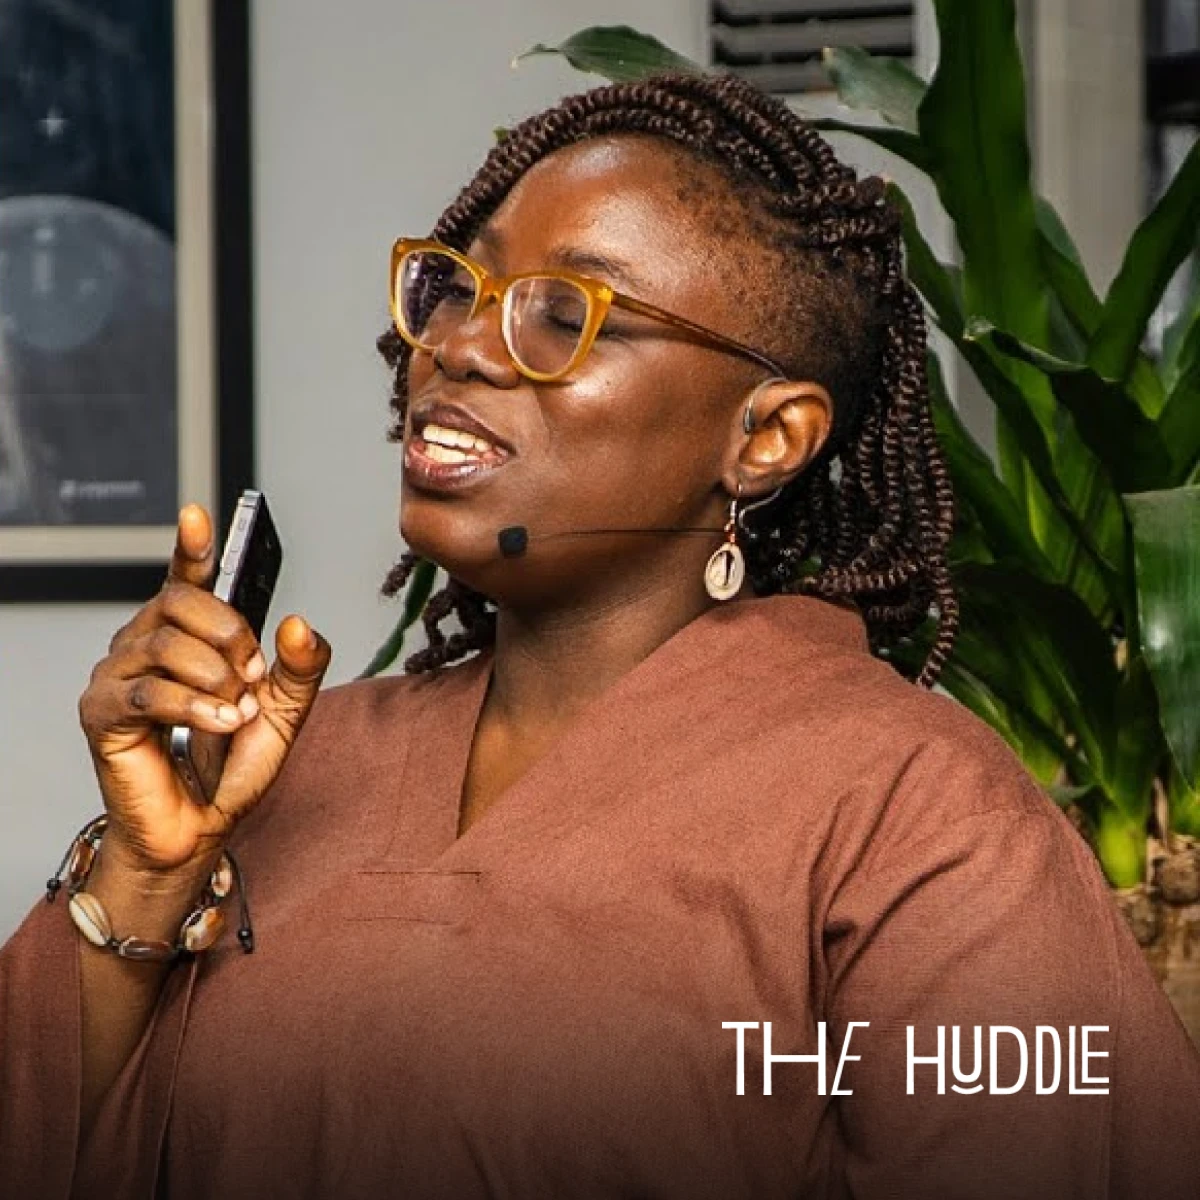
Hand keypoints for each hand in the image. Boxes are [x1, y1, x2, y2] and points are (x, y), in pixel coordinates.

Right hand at [78, 504, 331, 873]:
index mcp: (187, 635)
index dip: (191, 545)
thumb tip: (297, 621)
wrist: (202, 826)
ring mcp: (117, 675)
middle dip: (231, 635)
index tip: (200, 514)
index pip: (185, 578)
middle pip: (181, 601)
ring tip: (235, 713)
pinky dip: (193, 707)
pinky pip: (146, 691)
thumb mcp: (285, 712)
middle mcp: (145, 643)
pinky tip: (218, 723)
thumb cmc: (233, 765)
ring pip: (166, 644)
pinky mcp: (100, 713)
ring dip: (215, 678)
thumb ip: (301, 666)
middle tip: (252, 677)